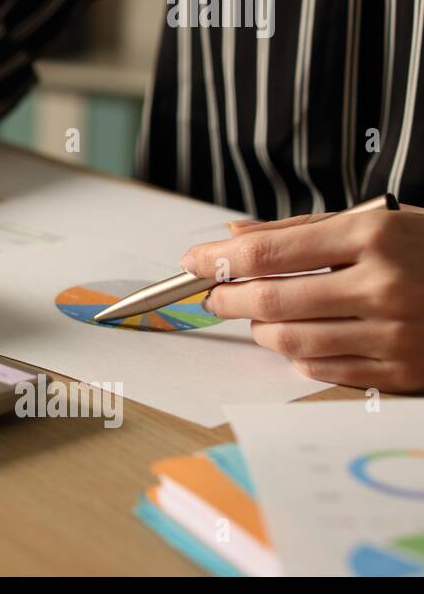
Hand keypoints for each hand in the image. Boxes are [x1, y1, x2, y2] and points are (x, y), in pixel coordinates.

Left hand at [178, 206, 423, 391]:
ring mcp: (395, 334)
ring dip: (260, 330)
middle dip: (227, 298)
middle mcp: (383, 286)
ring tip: (259, 316)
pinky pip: (323, 369)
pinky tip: (301, 338)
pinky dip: (298, 355)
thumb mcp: (377, 220)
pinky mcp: (404, 373)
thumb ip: (300, 230)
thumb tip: (232, 236)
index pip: (267, 253)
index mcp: (373, 237)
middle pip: (270, 300)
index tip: (191, 262)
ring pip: (290, 341)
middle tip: (213, 294)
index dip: (217, 260)